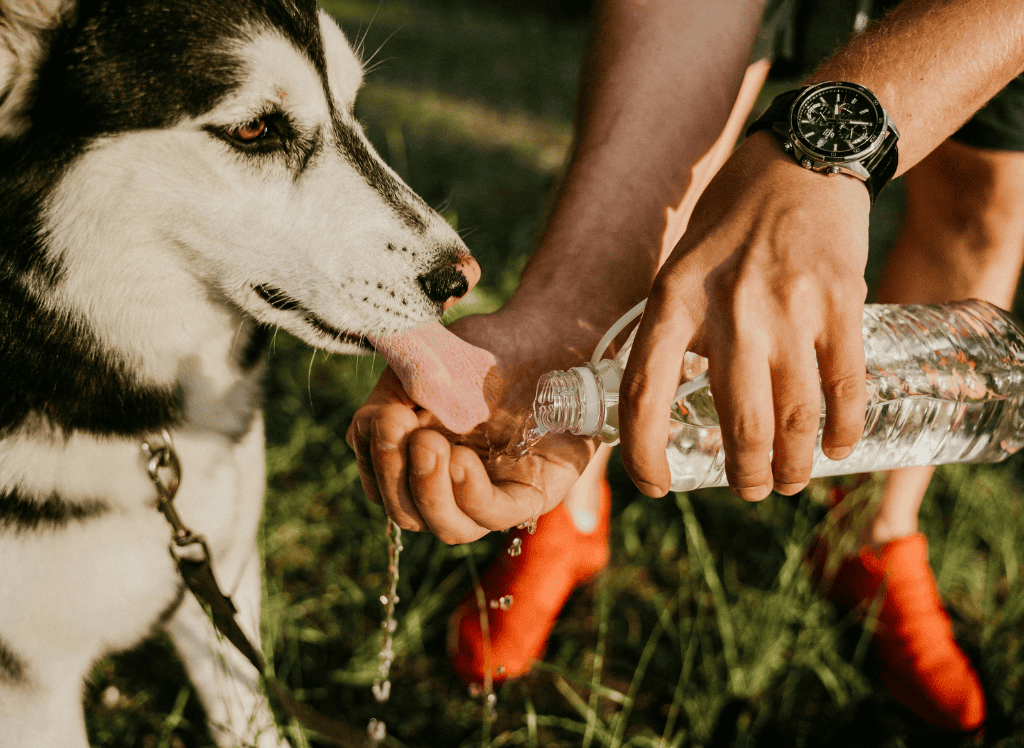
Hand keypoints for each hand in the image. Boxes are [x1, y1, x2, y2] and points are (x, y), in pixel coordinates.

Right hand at [346, 307, 600, 542]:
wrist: (546, 338)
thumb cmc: (485, 351)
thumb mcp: (429, 362)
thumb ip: (396, 388)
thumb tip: (373, 422)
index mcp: (418, 457)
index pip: (380, 482)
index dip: (373, 457)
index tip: (380, 416)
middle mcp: (451, 484)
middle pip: (406, 511)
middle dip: (395, 474)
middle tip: (399, 427)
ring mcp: (490, 494)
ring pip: (447, 527)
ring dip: (428, 490)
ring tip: (430, 444)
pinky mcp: (529, 494)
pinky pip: (494, 515)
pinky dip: (469, 494)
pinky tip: (460, 461)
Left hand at [619, 132, 870, 499]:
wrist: (801, 160)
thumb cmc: (729, 224)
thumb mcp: (678, 270)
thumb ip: (674, 335)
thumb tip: (672, 409)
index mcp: (674, 300)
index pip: (645, 393)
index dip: (644, 452)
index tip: (654, 484)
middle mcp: (729, 309)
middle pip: (739, 424)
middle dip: (744, 476)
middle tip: (748, 489)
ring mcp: (790, 308)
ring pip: (794, 418)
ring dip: (792, 467)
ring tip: (788, 481)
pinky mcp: (841, 302)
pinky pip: (845, 387)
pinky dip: (842, 430)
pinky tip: (836, 448)